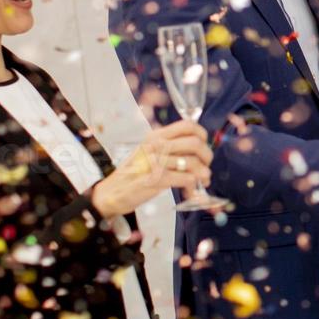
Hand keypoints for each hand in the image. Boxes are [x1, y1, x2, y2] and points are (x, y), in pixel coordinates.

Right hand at [91, 121, 212, 218]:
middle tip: (206, 168)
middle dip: (207, 157)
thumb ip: (170, 148)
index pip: (188, 125)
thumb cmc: (134, 174)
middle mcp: (156, 146)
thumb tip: (198, 150)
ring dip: (203, 174)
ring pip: (193, 163)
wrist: (111, 193)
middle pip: (195, 144)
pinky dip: (193, 186)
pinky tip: (190, 192)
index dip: (202, 135)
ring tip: (202, 182)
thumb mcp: (149, 153)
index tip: (204, 146)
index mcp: (156, 136)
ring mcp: (155, 162)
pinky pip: (186, 179)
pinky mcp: (156, 180)